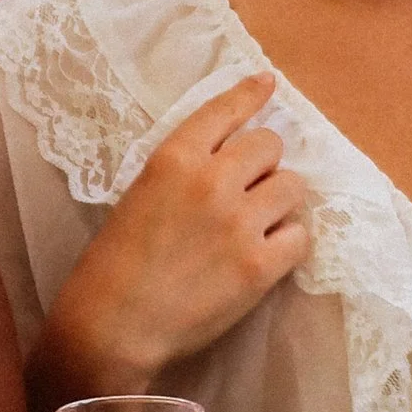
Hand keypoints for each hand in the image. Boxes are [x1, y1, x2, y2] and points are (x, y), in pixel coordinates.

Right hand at [39, 73, 309, 389]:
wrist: (111, 327)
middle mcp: (212, 181)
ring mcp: (239, 223)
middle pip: (270, 146)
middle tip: (249, 191)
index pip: (224, 111)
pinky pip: (300, 236)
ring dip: (280, 202)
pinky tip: (267, 254)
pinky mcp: (259, 266)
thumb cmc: (112, 265)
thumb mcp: (140, 195)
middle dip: (264, 164)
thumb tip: (229, 159)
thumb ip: (183, 171)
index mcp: (174, 159)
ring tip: (259, 224)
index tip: (266, 84)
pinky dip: (288, 243)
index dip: (250, 95)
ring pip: (293, 186)